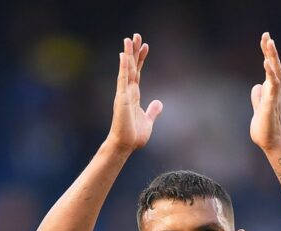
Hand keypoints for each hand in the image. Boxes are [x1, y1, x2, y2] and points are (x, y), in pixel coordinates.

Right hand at [107, 33, 162, 151]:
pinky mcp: (121, 98)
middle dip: (134, 51)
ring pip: (127, 69)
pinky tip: (124, 55)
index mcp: (133, 96)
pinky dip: (124, 67)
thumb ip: (153, 111)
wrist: (125, 145)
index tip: (145, 46)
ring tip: (129, 38)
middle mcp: (127, 92)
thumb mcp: (148, 120)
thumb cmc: (134, 135)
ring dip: (128, 54)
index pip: (138, 73)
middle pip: (132, 67)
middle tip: (136, 35)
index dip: (141, 59)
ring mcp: (123, 94)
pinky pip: (123, 79)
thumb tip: (159, 102)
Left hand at [250, 32, 280, 151]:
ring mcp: (273, 97)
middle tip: (267, 35)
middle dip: (271, 50)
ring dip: (272, 58)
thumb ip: (257, 97)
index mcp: (271, 91)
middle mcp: (274, 91)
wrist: (270, 144)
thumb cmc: (265, 129)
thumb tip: (256, 86)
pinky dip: (270, 74)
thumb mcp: (258, 108)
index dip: (268, 53)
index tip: (265, 38)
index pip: (270, 68)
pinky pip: (272, 86)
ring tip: (269, 43)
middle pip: (275, 66)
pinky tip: (266, 64)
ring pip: (276, 73)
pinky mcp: (270, 105)